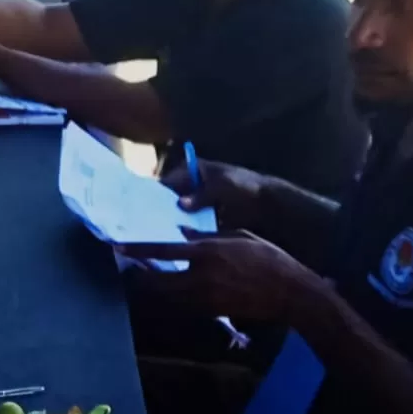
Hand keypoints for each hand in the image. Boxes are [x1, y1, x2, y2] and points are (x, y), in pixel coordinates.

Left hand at [118, 229, 322, 322]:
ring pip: (166, 298)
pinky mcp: (211, 312)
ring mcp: (205, 298)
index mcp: (208, 252)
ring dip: (149, 292)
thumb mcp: (238, 235)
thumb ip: (208, 234)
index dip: (138, 249)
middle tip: (123, 270)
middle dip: (136, 277)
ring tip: (135, 283)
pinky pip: (181, 307)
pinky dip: (167, 302)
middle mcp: (201, 277)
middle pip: (157, 281)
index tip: (119, 246)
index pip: (164, 250)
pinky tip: (162, 295)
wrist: (288, 292)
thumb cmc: (267, 257)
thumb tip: (183, 233)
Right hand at [160, 159, 283, 232]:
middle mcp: (189, 184)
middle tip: (150, 226)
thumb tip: (180, 204)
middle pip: (169, 198)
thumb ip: (201, 195)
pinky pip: (190, 225)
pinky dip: (186, 232)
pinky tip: (179, 243)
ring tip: (161, 237)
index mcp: (192, 169)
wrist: (267, 202)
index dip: (157, 194)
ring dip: (173, 223)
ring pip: (178, 213)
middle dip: (162, 210)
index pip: (167, 181)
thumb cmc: (244, 186)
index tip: (146, 209)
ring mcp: (196, 202)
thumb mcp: (222, 186)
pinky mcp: (203, 218)